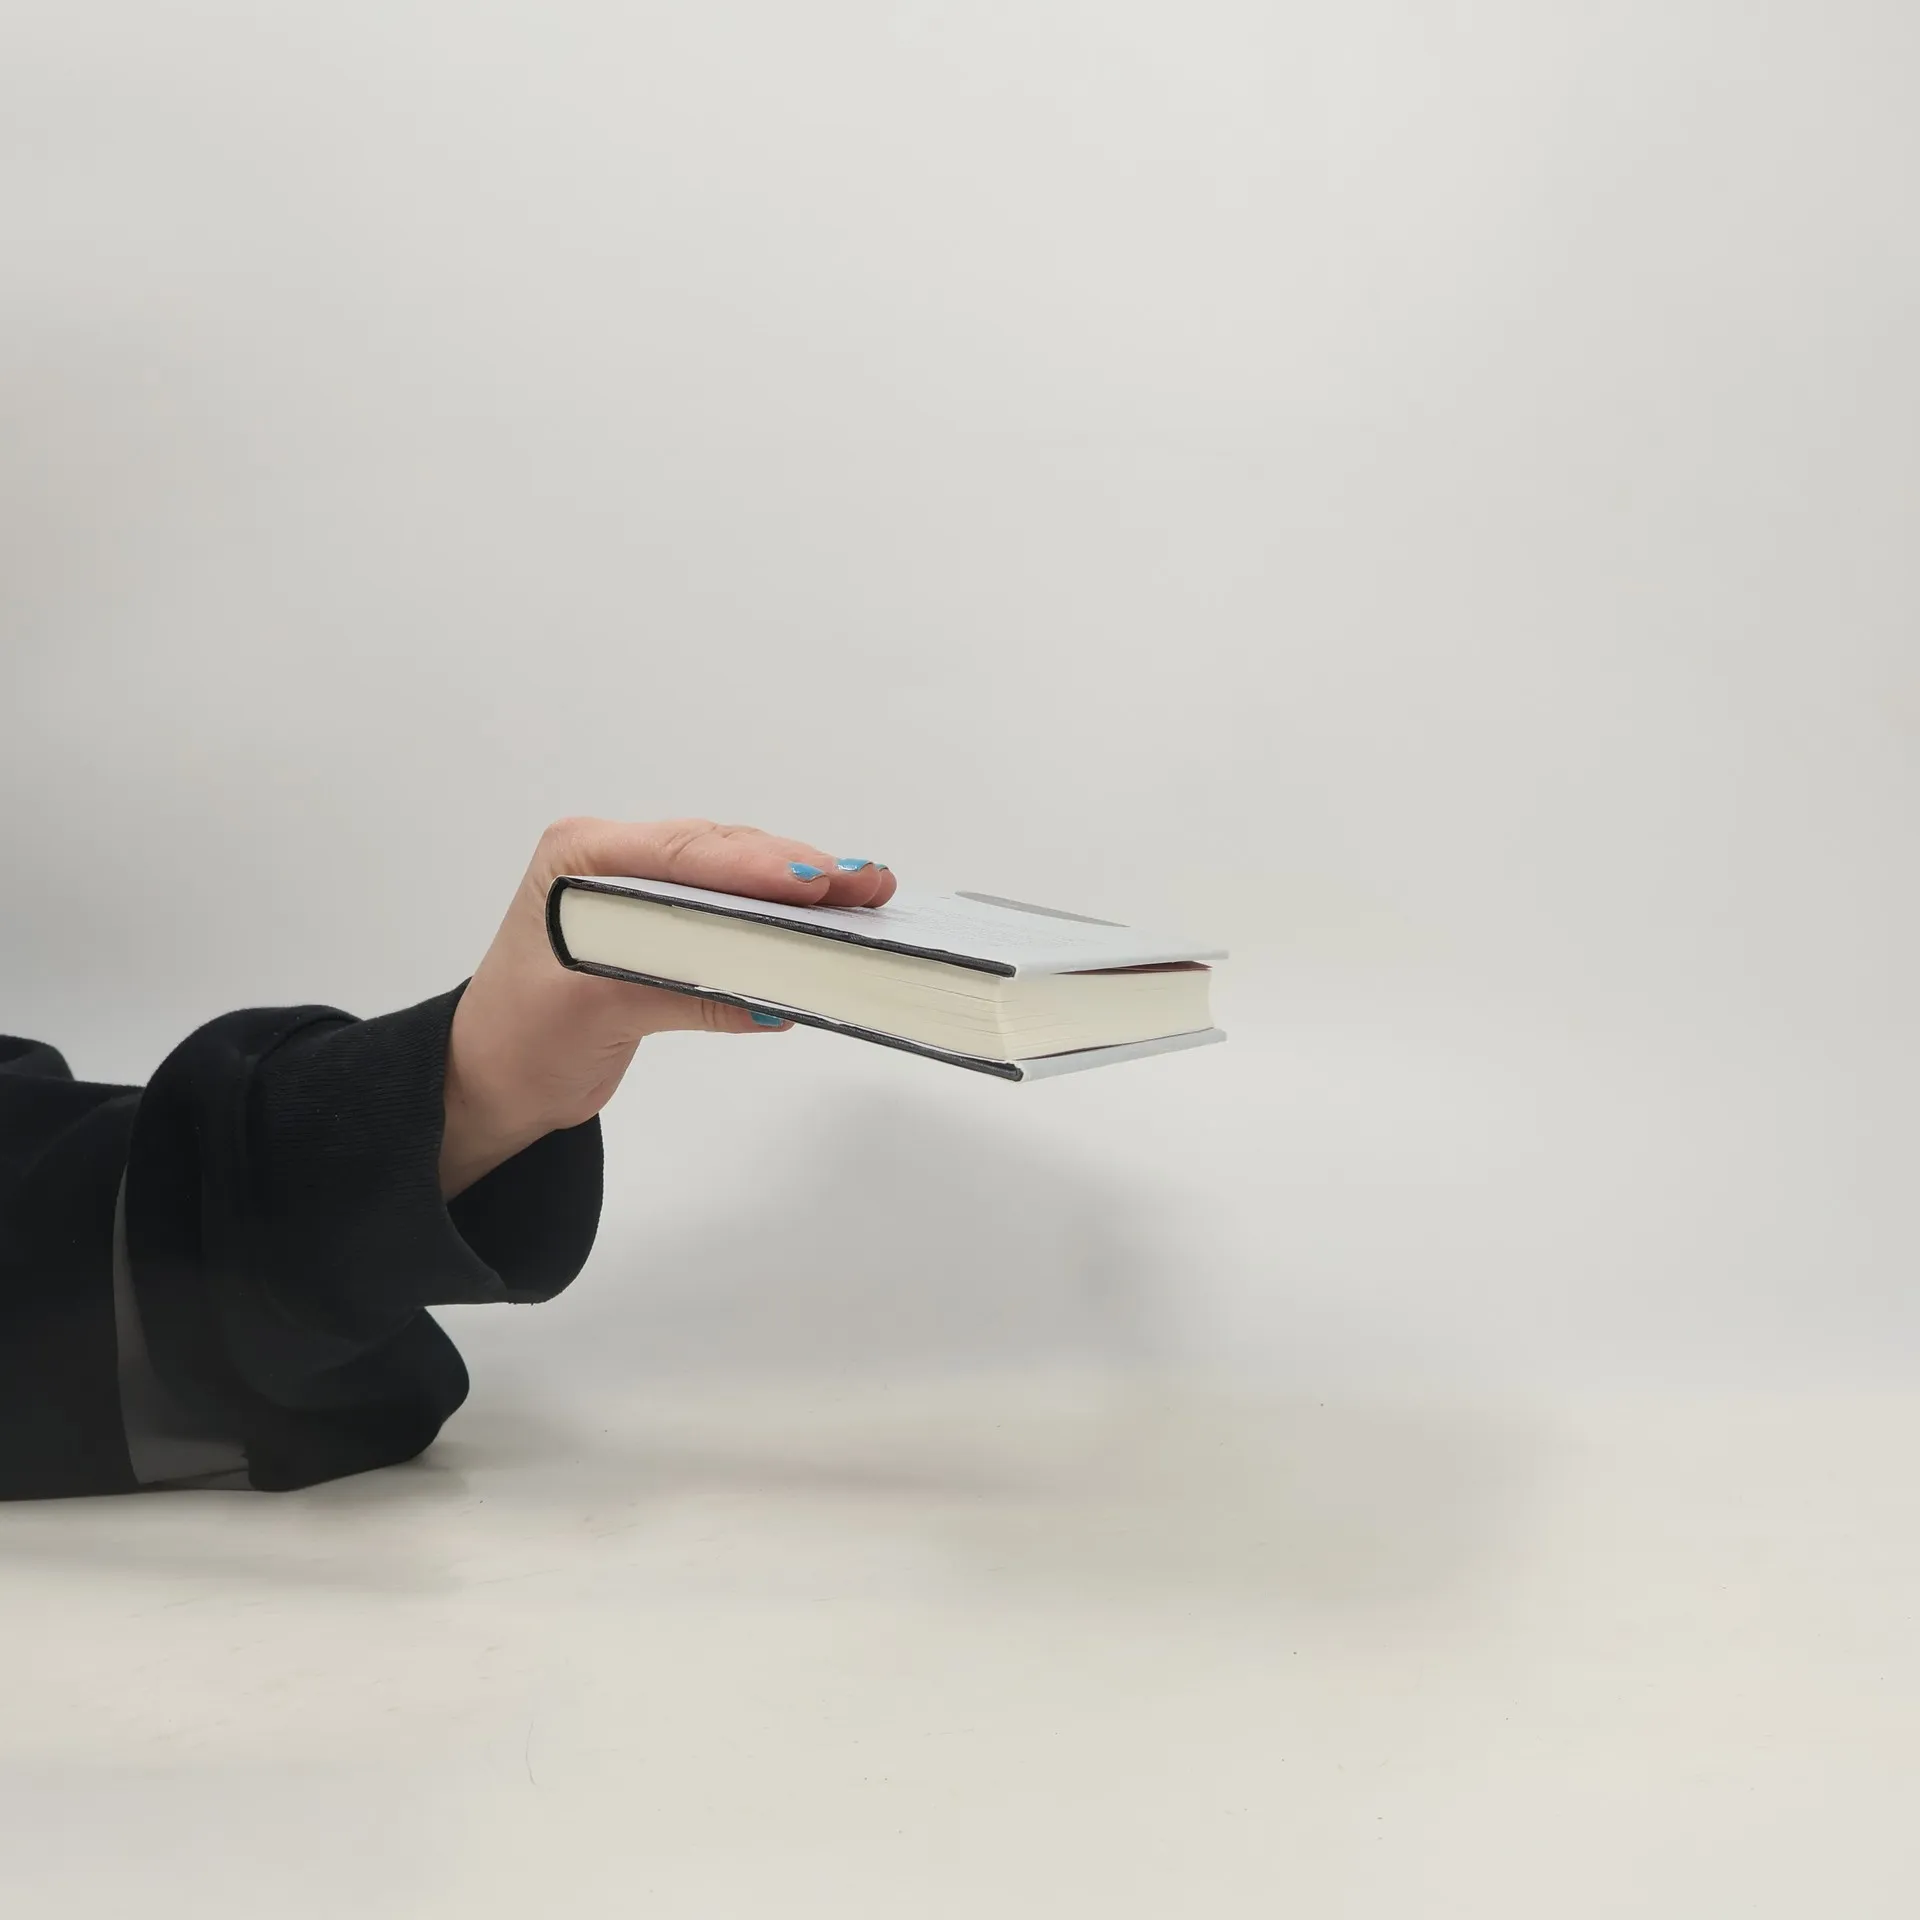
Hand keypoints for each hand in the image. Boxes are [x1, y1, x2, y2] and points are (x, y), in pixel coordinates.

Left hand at [439, 817, 896, 1196]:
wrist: (491, 1080)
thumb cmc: (517, 1040)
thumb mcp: (596, 1014)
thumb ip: (680, 992)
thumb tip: (768, 997)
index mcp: (580, 858)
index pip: (684, 850)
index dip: (755, 864)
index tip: (814, 880)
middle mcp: (612, 861)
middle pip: (722, 855)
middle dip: (796, 872)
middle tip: (865, 884)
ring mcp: (643, 892)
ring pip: (737, 880)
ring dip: (800, 895)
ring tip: (864, 897)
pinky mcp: (667, 928)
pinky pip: (734, 915)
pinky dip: (780, 925)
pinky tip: (827, 929)